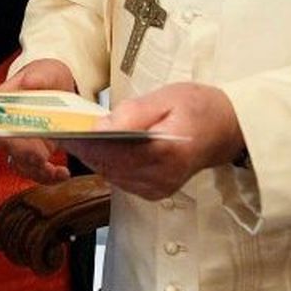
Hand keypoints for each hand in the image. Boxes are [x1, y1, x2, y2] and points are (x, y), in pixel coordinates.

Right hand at [0, 59, 76, 183]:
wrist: (58, 86)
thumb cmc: (44, 76)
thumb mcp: (42, 72)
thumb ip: (35, 78)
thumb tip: (29, 84)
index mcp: (3, 106)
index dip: (3, 135)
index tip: (15, 140)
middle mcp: (8, 127)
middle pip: (7, 148)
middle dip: (24, 156)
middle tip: (41, 159)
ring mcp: (22, 142)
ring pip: (21, 165)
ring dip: (37, 172)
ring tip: (57, 171)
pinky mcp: (37, 153)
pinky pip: (37, 171)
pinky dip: (49, 177)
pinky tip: (62, 173)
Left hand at [59, 82, 241, 200]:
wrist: (225, 128)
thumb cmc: (199, 108)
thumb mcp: (166, 98)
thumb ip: (132, 113)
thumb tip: (100, 127)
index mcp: (168, 152)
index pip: (117, 153)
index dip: (88, 144)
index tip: (67, 133)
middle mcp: (163, 177)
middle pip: (111, 166)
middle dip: (86, 150)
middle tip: (64, 133)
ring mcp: (159, 188)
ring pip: (113, 175)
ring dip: (94, 159)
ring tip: (77, 139)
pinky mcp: (155, 192)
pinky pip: (122, 180)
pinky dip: (108, 165)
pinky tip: (99, 150)